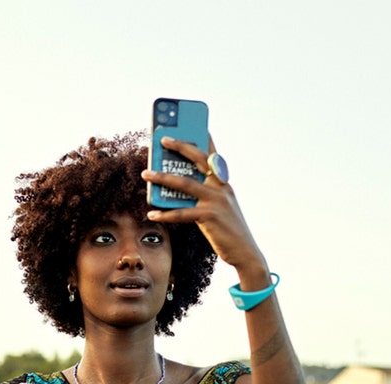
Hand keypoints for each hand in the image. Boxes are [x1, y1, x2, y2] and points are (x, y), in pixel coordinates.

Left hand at [142, 136, 269, 280]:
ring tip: (145, 174)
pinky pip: (182, 213)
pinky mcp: (210, 216)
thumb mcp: (217, 207)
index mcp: (224, 182)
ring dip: (162, 177)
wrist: (245, 251)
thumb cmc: (227, 229)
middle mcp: (221, 187)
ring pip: (184, 184)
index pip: (213, 154)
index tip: (195, 124)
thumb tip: (174, 189)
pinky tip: (152, 214)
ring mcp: (216, 200)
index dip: (205, 138)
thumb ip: (201, 195)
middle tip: (163, 140)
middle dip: (180, 146)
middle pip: (198, 160)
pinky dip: (165, 214)